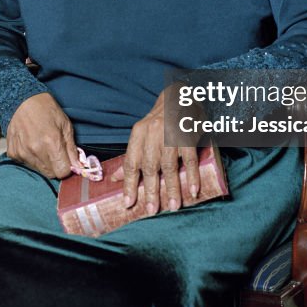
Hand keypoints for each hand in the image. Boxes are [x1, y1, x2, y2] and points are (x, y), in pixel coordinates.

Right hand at [6, 92, 78, 178]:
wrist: (22, 100)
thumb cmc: (46, 109)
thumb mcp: (65, 125)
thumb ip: (72, 149)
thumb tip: (79, 166)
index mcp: (52, 143)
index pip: (62, 172)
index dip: (67, 168)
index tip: (66, 161)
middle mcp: (36, 150)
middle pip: (50, 174)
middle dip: (56, 166)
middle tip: (55, 152)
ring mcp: (23, 152)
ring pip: (38, 170)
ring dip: (43, 162)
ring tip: (42, 145)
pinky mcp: (13, 153)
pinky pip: (26, 164)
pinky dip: (31, 158)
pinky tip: (31, 144)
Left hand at [111, 89, 200, 215]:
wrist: (181, 96)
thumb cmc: (160, 120)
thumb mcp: (142, 134)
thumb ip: (132, 156)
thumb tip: (114, 179)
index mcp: (138, 133)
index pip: (131, 162)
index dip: (128, 184)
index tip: (128, 203)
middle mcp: (152, 134)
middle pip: (149, 167)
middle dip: (150, 191)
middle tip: (151, 210)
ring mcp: (171, 135)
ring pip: (169, 165)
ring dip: (171, 188)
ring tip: (172, 206)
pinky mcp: (188, 135)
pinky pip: (189, 159)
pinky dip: (191, 176)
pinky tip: (192, 191)